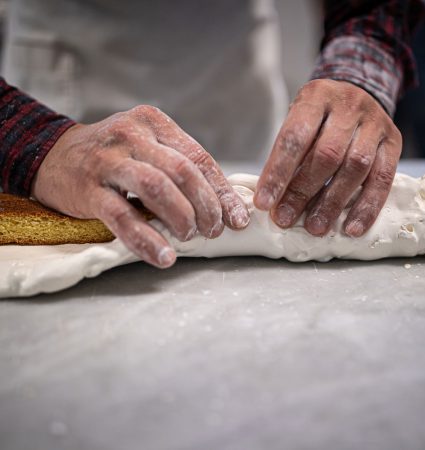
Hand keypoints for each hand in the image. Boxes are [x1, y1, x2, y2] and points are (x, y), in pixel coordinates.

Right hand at [32, 105, 248, 266]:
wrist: (52, 156)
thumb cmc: (112, 156)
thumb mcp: (147, 147)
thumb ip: (179, 166)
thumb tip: (221, 203)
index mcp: (153, 122)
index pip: (199, 158)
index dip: (222, 191)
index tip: (237, 218)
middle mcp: (132, 135)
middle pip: (182, 171)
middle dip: (206, 206)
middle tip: (213, 230)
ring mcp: (108, 160)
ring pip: (156, 188)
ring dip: (181, 217)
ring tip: (189, 236)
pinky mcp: (88, 189)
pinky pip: (122, 217)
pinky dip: (147, 239)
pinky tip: (164, 256)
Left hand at [254, 79, 401, 236]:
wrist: (358, 94)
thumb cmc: (319, 118)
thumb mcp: (299, 122)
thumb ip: (289, 155)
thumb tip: (273, 200)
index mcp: (316, 97)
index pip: (294, 138)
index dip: (277, 173)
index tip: (264, 203)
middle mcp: (348, 106)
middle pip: (326, 154)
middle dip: (302, 192)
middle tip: (285, 219)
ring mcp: (375, 123)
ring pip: (355, 167)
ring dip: (332, 203)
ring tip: (315, 228)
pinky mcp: (394, 142)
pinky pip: (382, 178)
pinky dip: (366, 207)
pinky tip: (351, 228)